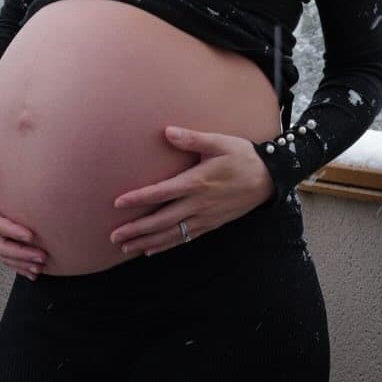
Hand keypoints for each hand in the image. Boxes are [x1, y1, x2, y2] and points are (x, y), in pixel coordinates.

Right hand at [0, 154, 47, 279]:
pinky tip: (31, 273)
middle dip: (21, 253)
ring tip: (40, 267)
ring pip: (2, 255)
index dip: (11, 231)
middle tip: (42, 256)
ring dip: (21, 263)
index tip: (30, 235)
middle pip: (0, 246)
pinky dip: (17, 266)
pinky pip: (3, 256)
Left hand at [109, 126, 274, 256]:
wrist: (268, 178)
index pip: (161, 193)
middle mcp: (198, 203)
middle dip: (136, 229)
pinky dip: (166, 246)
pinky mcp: (211, 224)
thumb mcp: (220, 142)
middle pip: (161, 220)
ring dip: (147, 242)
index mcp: (197, 182)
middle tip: (113, 237)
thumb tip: (167, 131)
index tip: (117, 203)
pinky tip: (151, 250)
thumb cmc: (242, 156)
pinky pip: (185, 238)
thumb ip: (193, 138)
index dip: (138, 198)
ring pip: (171, 234)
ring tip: (126, 247)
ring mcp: (205, 217)